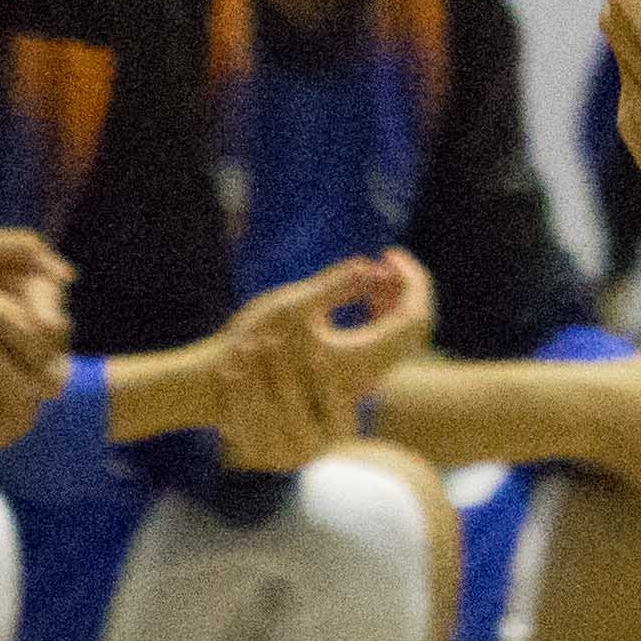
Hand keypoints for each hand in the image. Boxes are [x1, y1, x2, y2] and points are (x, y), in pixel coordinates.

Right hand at [214, 252, 430, 471]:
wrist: (226, 386)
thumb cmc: (252, 344)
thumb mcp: (292, 306)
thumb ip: (335, 285)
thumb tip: (369, 265)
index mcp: (361, 358)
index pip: (414, 317)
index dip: (412, 280)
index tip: (389, 254)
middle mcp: (367, 375)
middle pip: (413, 327)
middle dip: (404, 288)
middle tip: (382, 261)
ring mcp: (358, 380)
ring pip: (397, 338)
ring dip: (390, 302)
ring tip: (369, 274)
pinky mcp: (347, 379)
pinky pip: (380, 346)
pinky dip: (378, 318)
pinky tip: (357, 298)